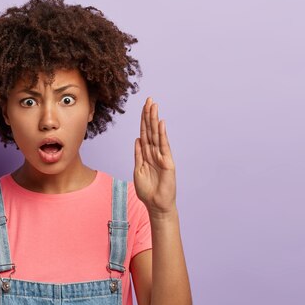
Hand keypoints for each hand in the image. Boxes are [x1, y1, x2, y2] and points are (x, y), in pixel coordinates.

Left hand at [134, 97, 176, 215]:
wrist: (157, 205)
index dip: (143, 120)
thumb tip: (137, 139)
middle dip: (149, 115)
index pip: (144, 133)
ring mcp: (162, 156)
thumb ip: (138, 155)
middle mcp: (154, 152)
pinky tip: (160, 123)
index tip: (143, 106)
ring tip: (154, 105)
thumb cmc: (147, 190)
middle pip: (151, 130)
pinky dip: (162, 134)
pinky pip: (163, 146)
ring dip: (154, 120)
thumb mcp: (138, 170)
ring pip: (156, 134)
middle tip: (149, 99)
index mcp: (146, 154)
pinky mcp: (167, 162)